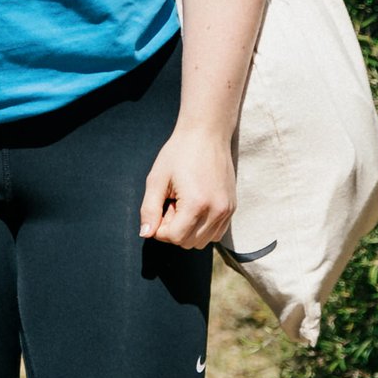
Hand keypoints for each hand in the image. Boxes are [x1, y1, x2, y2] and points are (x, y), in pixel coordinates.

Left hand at [140, 127, 236, 248]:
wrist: (206, 135)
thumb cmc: (178, 154)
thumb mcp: (156, 179)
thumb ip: (149, 209)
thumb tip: (145, 234)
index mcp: (197, 204)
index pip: (175, 237)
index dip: (160, 228)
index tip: (159, 208)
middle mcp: (217, 211)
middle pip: (188, 242)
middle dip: (173, 229)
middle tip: (171, 203)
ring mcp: (227, 211)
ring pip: (202, 241)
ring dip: (188, 229)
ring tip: (182, 203)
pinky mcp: (232, 208)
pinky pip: (215, 233)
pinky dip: (201, 227)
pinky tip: (194, 206)